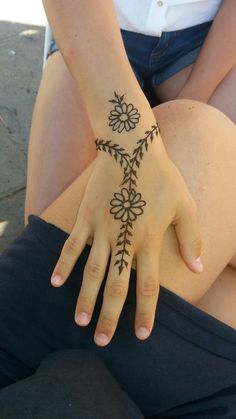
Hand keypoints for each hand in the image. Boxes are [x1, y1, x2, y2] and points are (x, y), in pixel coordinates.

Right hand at [50, 122, 202, 346]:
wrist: (132, 150)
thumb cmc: (162, 177)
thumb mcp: (185, 206)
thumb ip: (191, 239)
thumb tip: (197, 267)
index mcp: (150, 240)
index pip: (148, 286)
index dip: (146, 312)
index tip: (142, 334)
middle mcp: (125, 241)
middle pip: (116, 286)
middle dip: (110, 316)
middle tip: (102, 341)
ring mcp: (103, 230)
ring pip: (93, 271)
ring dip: (85, 298)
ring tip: (80, 322)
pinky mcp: (86, 218)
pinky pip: (72, 245)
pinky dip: (64, 264)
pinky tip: (56, 283)